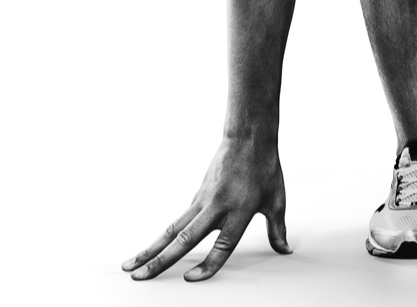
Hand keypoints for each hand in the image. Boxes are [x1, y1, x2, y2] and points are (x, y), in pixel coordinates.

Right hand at [121, 139, 290, 281]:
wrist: (247, 137)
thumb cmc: (264, 167)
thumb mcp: (276, 200)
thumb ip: (277, 229)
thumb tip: (284, 248)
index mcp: (239, 211)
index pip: (222, 246)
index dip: (207, 265)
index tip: (190, 279)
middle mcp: (216, 207)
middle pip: (184, 239)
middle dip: (159, 260)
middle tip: (139, 277)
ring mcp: (202, 201)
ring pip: (172, 230)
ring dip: (150, 248)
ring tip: (131, 265)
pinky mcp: (196, 196)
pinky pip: (177, 221)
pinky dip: (163, 237)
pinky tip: (150, 250)